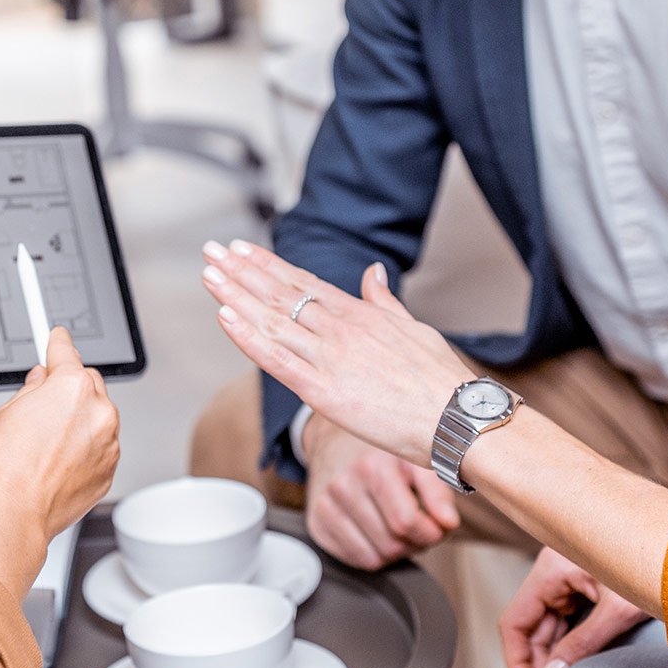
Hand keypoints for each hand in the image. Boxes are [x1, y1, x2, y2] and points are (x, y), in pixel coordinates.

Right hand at [0, 328, 120, 592]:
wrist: (12, 514)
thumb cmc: (3, 470)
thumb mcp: (5, 414)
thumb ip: (31, 391)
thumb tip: (40, 381)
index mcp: (71, 388)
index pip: (66, 353)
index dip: (59, 344)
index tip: (59, 337)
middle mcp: (97, 411)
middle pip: (89, 383)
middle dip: (70, 388)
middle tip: (45, 404)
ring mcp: (107, 442)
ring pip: (97, 417)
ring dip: (80, 421)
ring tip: (47, 444)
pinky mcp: (109, 470)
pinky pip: (101, 447)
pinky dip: (86, 448)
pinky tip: (58, 462)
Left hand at [201, 239, 470, 467]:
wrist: (457, 417)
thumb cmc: (441, 381)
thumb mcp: (412, 328)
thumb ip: (384, 300)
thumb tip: (373, 272)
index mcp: (359, 313)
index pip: (303, 281)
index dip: (268, 265)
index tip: (242, 250)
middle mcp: (339, 329)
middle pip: (280, 293)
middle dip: (241, 271)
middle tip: (213, 251)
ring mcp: (329, 357)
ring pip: (271, 320)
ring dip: (235, 296)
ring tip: (209, 275)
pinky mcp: (323, 390)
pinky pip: (276, 360)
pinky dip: (248, 337)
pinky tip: (225, 318)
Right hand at [303, 416, 460, 569]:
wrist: (337, 442)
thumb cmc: (384, 455)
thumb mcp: (417, 461)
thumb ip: (439, 492)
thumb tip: (448, 523)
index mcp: (372, 466)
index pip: (407, 522)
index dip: (431, 533)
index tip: (438, 527)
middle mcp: (344, 485)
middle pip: (391, 544)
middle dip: (414, 544)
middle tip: (419, 527)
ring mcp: (326, 506)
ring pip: (374, 558)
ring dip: (395, 552)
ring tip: (398, 528)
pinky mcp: (316, 524)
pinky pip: (355, 560)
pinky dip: (373, 554)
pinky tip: (377, 532)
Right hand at [500, 546, 649, 667]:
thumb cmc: (655, 565)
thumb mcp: (618, 610)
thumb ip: (583, 644)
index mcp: (551, 569)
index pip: (514, 621)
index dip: (518, 662)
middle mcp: (553, 572)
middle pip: (529, 626)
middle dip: (537, 664)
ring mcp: (567, 579)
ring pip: (546, 626)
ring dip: (551, 657)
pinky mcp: (582, 587)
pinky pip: (564, 621)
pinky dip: (566, 645)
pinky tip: (572, 667)